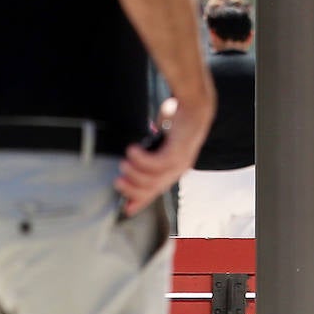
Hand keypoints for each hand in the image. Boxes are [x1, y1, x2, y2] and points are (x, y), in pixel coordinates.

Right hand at [114, 95, 213, 215]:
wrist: (195, 105)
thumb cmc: (177, 121)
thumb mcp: (161, 140)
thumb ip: (151, 151)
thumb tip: (135, 158)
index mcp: (175, 169)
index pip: (156, 191)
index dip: (140, 201)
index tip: (126, 207)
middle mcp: (178, 170)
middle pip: (152, 189)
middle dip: (132, 189)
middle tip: (118, 181)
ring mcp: (179, 162)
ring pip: (152, 179)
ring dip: (134, 174)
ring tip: (124, 164)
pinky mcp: (177, 152)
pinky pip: (156, 163)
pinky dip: (141, 159)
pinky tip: (132, 150)